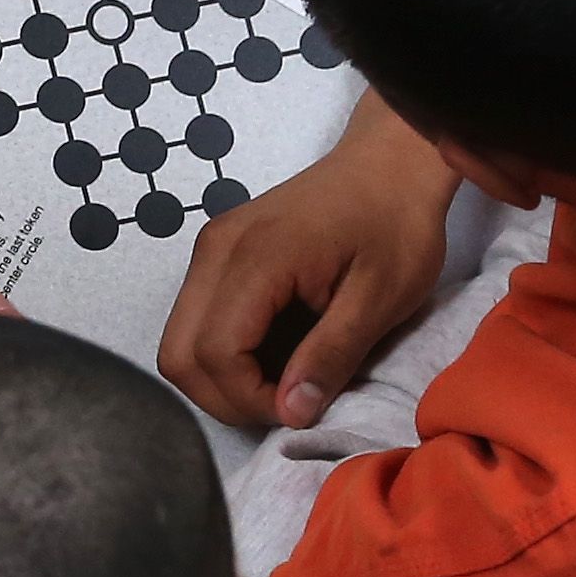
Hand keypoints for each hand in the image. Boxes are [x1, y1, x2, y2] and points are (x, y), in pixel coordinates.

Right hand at [157, 101, 460, 431]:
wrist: (389, 164)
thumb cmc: (396, 226)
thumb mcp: (381, 299)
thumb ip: (331, 356)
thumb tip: (291, 412)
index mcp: (257, 258)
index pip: (214, 353)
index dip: (249, 399)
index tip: (300, 410)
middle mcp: (217, 251)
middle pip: (179, 355)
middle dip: (225, 398)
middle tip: (284, 406)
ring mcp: (210, 249)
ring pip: (180, 342)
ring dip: (221, 379)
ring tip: (281, 382)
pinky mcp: (217, 253)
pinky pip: (196, 321)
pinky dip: (223, 354)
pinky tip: (272, 355)